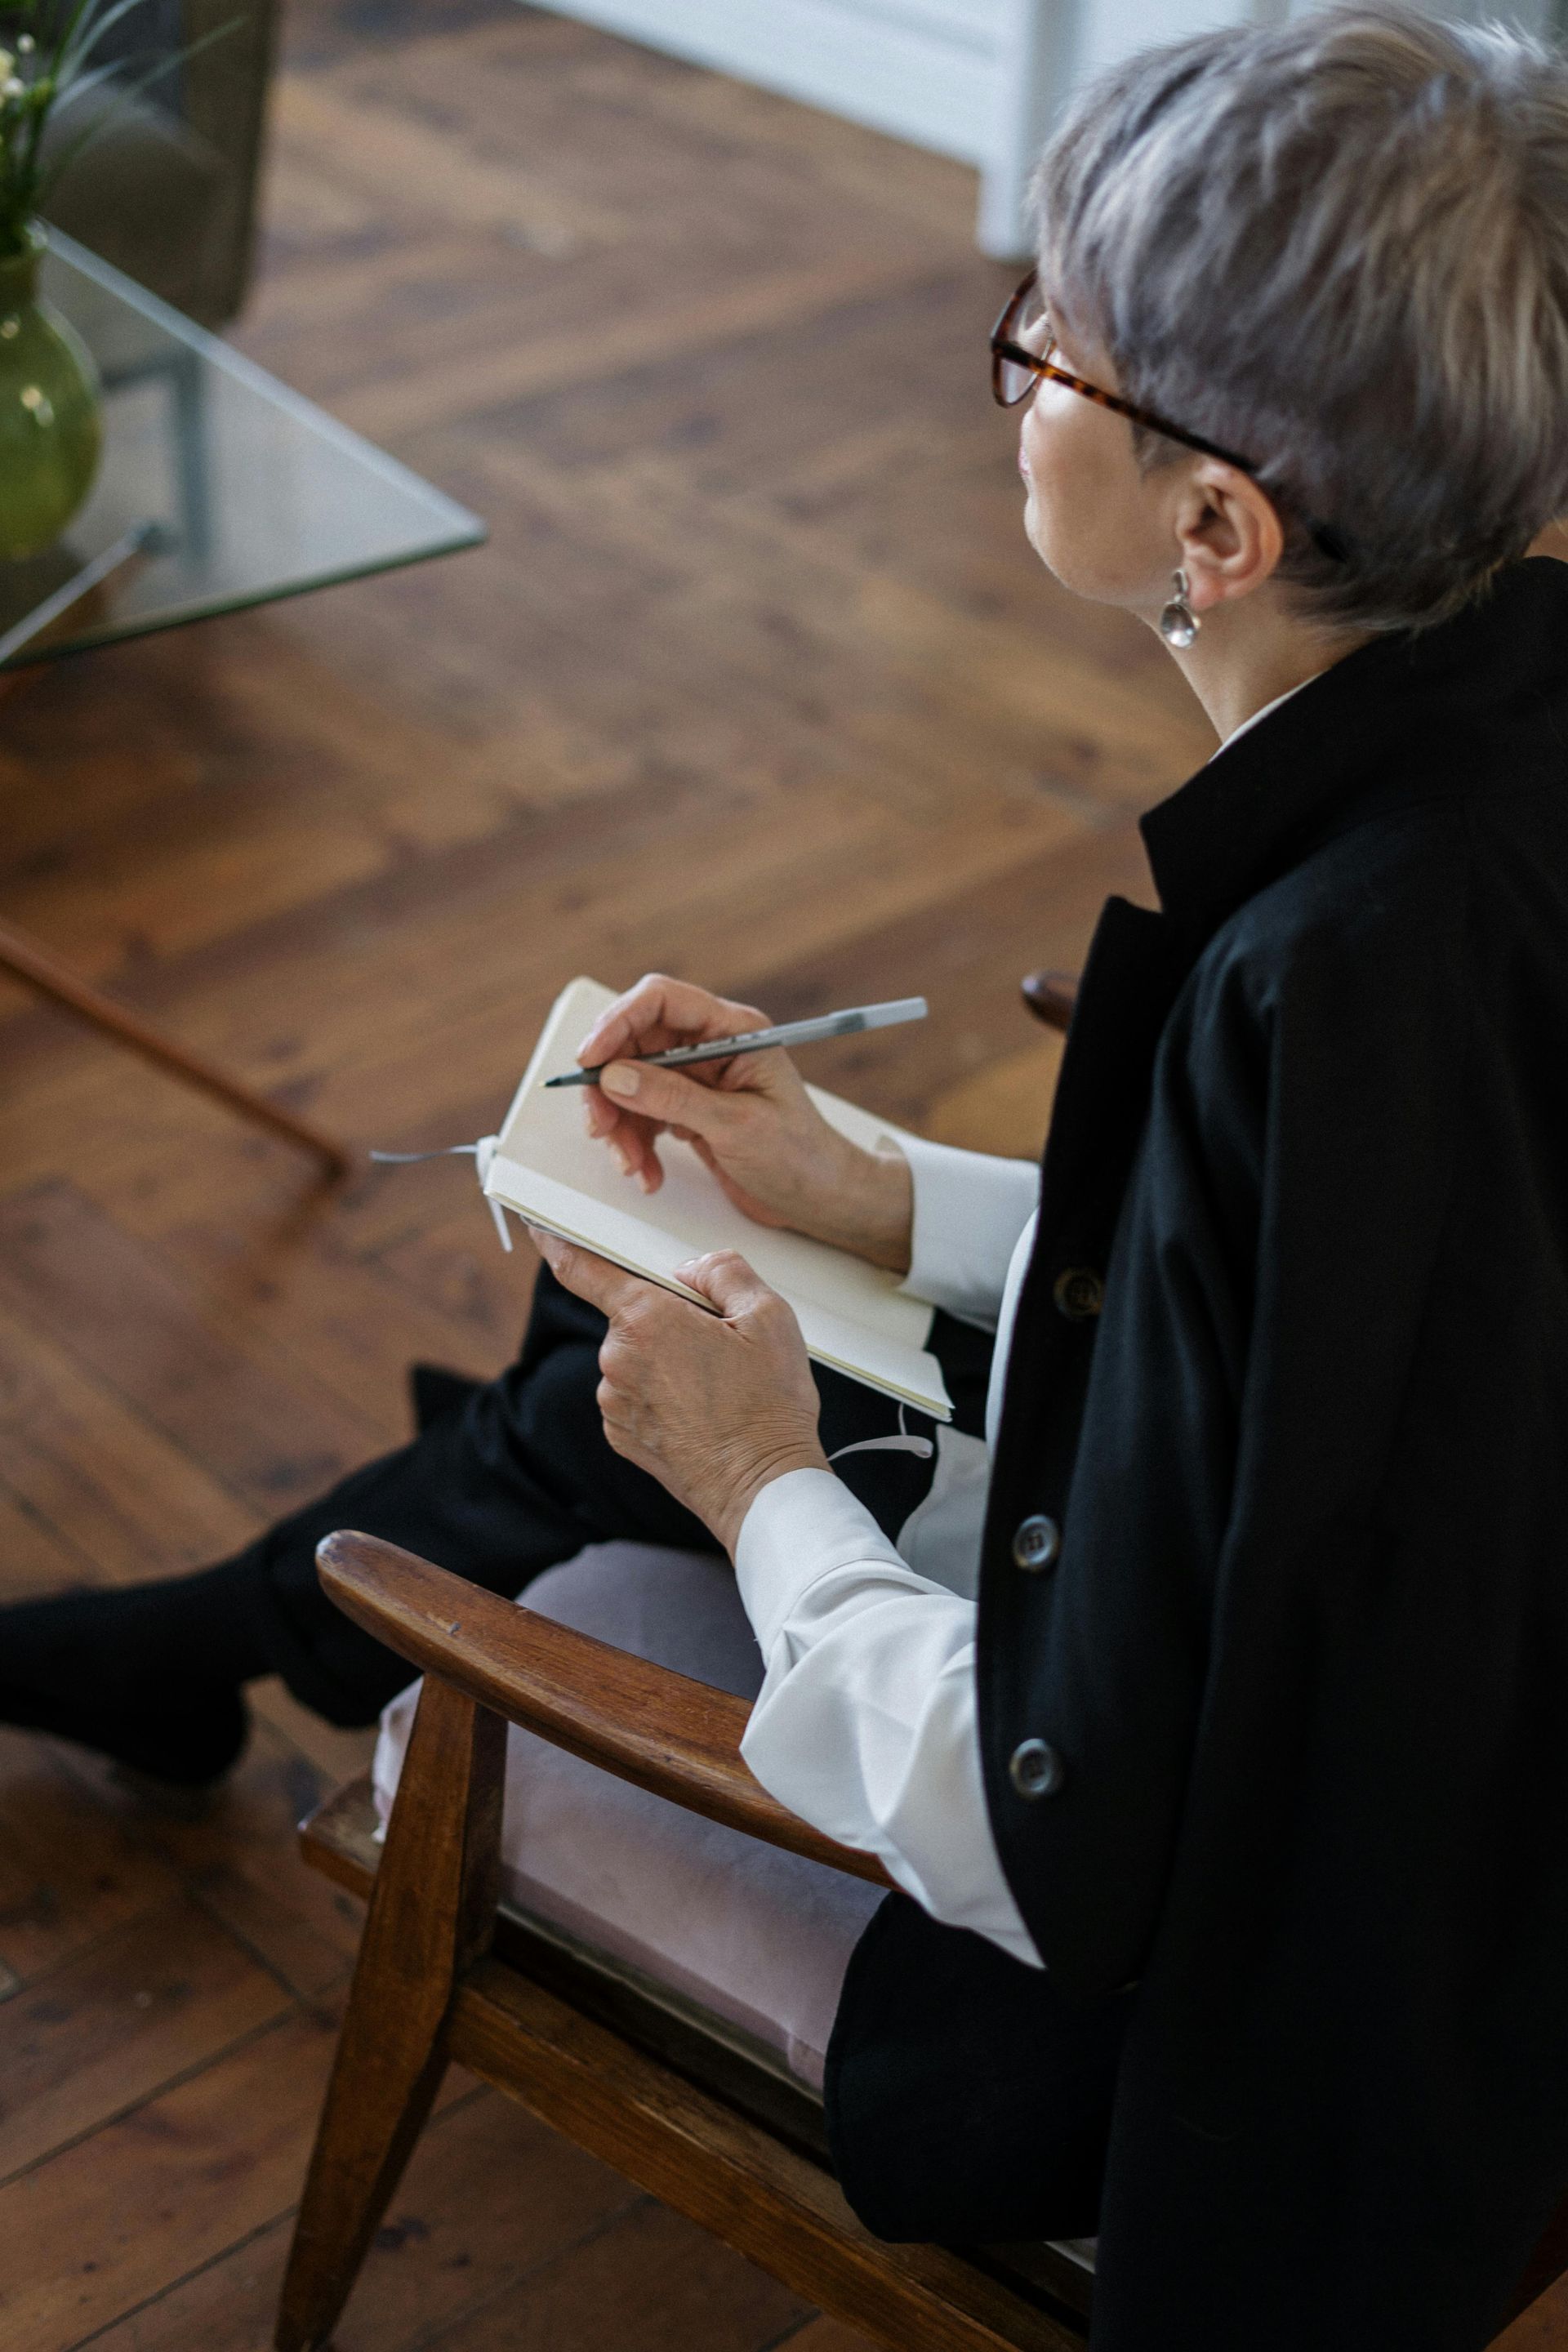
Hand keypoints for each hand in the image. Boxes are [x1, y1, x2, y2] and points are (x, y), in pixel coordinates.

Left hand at [531, 1230, 827, 1554]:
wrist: (763, 1488)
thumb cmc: (769, 1407)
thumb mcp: (769, 1316)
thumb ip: (725, 1272)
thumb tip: (693, 1269)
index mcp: (646, 1319)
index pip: (582, 1269)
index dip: (557, 1244)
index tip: (541, 1231)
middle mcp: (617, 1360)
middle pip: (631, 1317)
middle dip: (666, 1319)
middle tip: (718, 1343)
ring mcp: (615, 1402)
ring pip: (635, 1358)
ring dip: (666, 1361)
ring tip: (718, 1388)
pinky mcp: (621, 1435)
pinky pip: (634, 1396)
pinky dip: (662, 1396)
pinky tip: (701, 1412)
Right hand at [576, 973, 912, 1271]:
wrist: (821, 1198)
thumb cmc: (800, 1156)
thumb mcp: (736, 1126)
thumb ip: (674, 1098)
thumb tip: (616, 1076)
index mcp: (733, 1031)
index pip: (661, 1001)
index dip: (617, 1022)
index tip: (589, 1059)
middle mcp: (711, 1047)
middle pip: (634, 1043)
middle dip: (610, 1086)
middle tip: (601, 1126)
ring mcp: (697, 1079)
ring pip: (630, 1083)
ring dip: (621, 1126)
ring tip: (633, 1164)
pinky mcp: (688, 1110)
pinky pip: (642, 1114)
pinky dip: (635, 1144)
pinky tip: (648, 1172)